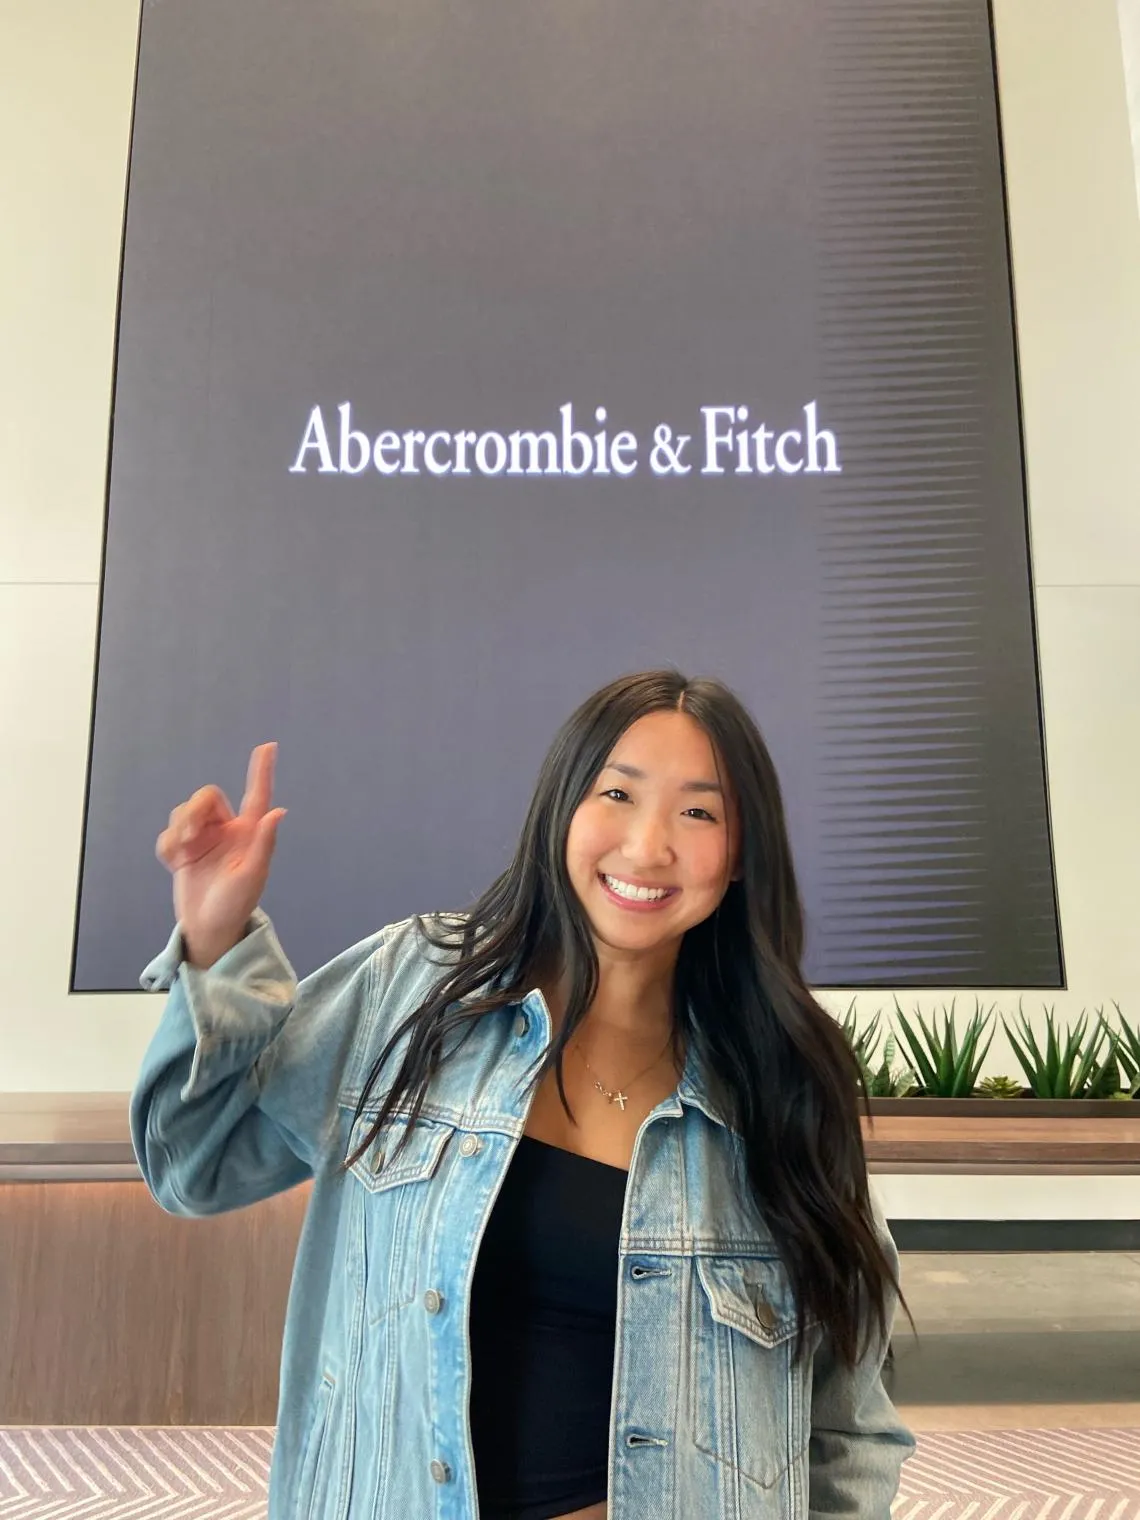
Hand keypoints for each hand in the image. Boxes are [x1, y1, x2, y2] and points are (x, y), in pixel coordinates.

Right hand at [155, 743, 286, 968]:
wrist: (208, 928)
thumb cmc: (236, 905)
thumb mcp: (252, 876)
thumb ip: (263, 843)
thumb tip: (277, 812)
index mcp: (249, 833)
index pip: (257, 795)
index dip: (261, 771)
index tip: (268, 746)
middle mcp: (226, 830)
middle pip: (206, 797)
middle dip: (193, 811)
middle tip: (189, 837)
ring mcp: (203, 839)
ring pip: (184, 812)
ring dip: (178, 830)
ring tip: (183, 854)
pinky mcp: (182, 851)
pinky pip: (167, 835)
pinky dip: (167, 847)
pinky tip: (174, 864)